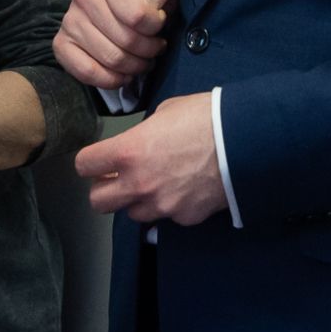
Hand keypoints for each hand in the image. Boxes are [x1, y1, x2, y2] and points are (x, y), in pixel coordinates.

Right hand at [53, 0, 180, 90]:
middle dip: (149, 51)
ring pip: (111, 59)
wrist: (118, 4)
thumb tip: (153, 4)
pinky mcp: (61, 44)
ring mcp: (69, 22)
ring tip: (142, 60)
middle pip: (126, 41)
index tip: (159, 26)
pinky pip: (87, 72)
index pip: (139, 16)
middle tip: (155, 49)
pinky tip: (123, 74)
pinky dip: (111, 79)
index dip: (156, 28)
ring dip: (134, 67)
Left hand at [74, 92, 225, 226]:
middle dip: (104, 190)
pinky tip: (183, 188)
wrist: (244, 141)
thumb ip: (142, 134)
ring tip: (154, 183)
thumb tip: (139, 143)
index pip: (85, 166)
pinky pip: (166, 218)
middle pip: (98, 202)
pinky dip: (169, 206)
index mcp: (128, 151)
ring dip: (136, 201)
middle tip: (117, 178)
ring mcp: (162, 204)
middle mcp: (139, 183)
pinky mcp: (185, 217)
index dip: (89, 162)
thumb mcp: (164, 113)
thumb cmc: (205, 118)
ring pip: (132, 214)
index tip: (97, 160)